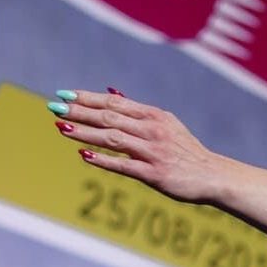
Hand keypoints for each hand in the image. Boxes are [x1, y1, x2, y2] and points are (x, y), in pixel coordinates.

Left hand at [49, 89, 221, 202]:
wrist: (212, 175)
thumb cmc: (185, 151)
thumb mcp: (166, 124)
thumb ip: (137, 111)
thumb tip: (111, 92)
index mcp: (154, 116)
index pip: (114, 102)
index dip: (87, 97)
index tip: (64, 93)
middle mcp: (152, 130)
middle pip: (109, 117)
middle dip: (79, 111)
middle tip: (54, 107)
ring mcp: (153, 152)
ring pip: (113, 139)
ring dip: (85, 132)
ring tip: (61, 127)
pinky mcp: (154, 174)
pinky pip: (124, 165)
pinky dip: (103, 160)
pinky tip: (83, 155)